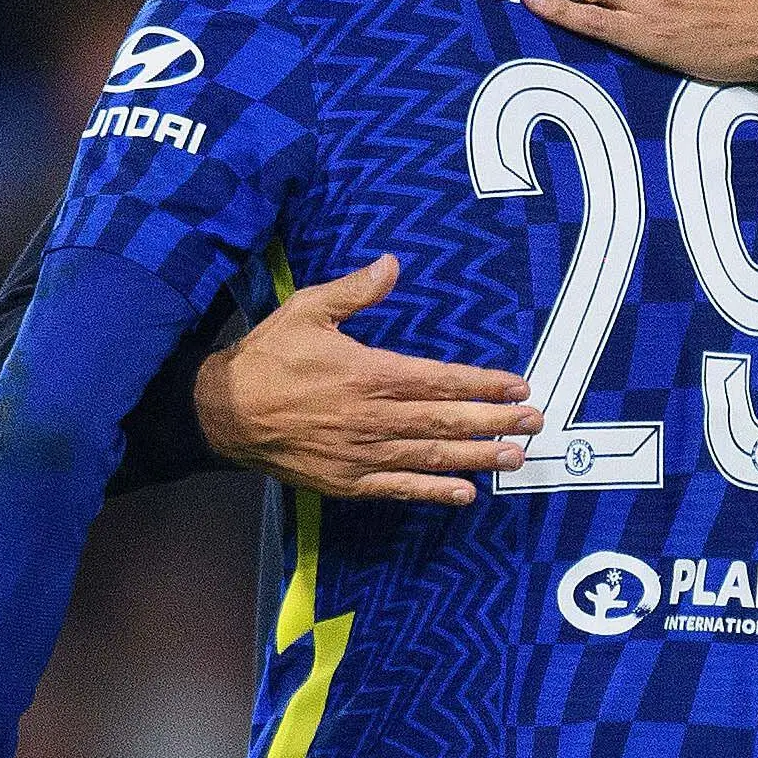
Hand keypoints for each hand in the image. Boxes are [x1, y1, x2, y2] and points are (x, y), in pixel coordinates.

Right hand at [194, 254, 541, 505]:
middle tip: (535, 422)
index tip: (517, 384)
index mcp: (369, 373)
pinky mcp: (347, 482)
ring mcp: (361, 454)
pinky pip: (398, 489)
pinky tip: (465, 493)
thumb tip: (391, 264)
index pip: (440, 381)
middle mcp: (373, 417)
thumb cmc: (267, 357)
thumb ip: (353, 292)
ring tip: (515, 457)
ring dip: (477, 457)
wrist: (223, 413)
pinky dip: (433, 492)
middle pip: (446, 421)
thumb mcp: (306, 310)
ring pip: (431, 457)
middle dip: (495, 420)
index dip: (482, 384)